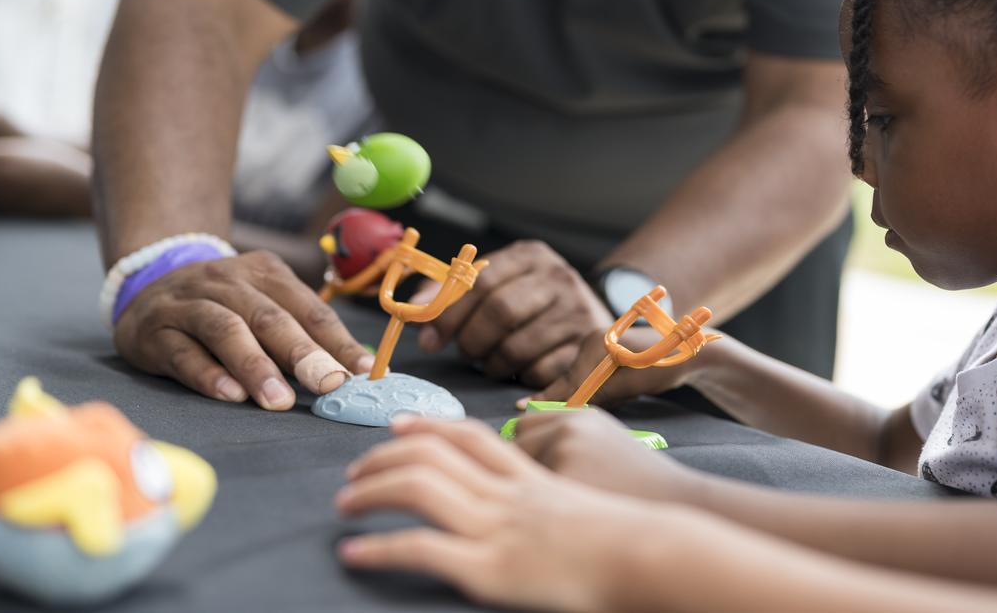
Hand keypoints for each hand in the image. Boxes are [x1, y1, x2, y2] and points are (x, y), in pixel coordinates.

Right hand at [113, 250, 373, 408]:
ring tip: (280, 401)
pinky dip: (208, 375)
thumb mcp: (263, 302)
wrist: (145, 282)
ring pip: (226, 331)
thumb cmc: (224, 304)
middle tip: (328, 384)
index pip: (309, 308)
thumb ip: (301, 332)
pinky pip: (183, 353)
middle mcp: (227, 281)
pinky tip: (231, 396)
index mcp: (266, 272)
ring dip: (256, 367)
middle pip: (270, 317)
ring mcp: (188, 303)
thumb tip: (350, 371)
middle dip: (303, 353)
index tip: (364, 373)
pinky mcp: (154, 330)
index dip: (339, 341)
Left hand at [336, 416, 679, 612]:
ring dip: (371, 493)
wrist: (652, 555)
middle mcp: (508, 492)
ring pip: (418, 487)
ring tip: (344, 505)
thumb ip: (558, 485)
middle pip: (433, 452)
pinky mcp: (490, 569)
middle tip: (355, 473)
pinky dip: (381, 548)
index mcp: (532, 473)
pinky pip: (423, 548)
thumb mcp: (593, 497)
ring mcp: (497, 528)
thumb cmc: (635, 533)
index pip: (469, 435)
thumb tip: (540, 488)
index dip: (426, 426)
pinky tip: (354, 553)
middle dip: (384, 457)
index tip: (396, 426)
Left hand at [413, 240, 611, 386]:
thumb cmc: (534, 302)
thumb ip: (456, 291)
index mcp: (531, 255)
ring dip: (491, 364)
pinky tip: (518, 368)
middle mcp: (559, 277)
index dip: (449, 313)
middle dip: (471, 340)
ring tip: (489, 361)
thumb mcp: (501, 283)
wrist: (597, 317)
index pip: (481, 280)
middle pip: (499, 311)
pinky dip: (519, 376)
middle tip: (464, 353)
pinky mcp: (584, 348)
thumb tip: (414, 306)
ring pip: (516, 347)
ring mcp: (577, 312)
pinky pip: (538, 371)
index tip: (429, 339)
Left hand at [513, 406, 697, 501]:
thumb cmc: (636, 478)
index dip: (527, 450)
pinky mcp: (562, 484)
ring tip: (561, 507)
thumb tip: (520, 441)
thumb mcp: (604, 438)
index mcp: (578, 417)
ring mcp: (563, 456)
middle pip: (517, 446)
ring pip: (520, 474)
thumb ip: (567, 434)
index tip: (538, 470)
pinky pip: (531, 497)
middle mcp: (568, 430)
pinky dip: (540, 510)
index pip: (524, 426)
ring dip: (529, 490)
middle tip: (545, 495)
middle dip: (523, 470)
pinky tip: (562, 520)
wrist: (675, 501)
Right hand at [523, 326, 699, 408]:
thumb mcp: (632, 385)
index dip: (549, 400)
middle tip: (529, 416)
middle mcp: (594, 340)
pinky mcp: (609, 353)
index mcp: (597, 344)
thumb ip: (601, 395)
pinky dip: (590, 390)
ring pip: (580, 379)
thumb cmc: (665, 366)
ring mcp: (601, 345)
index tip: (524, 411)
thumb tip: (571, 409)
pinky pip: (591, 376)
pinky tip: (593, 401)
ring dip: (578, 396)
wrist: (693, 350)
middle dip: (562, 400)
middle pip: (571, 379)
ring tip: (562, 412)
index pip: (569, 380)